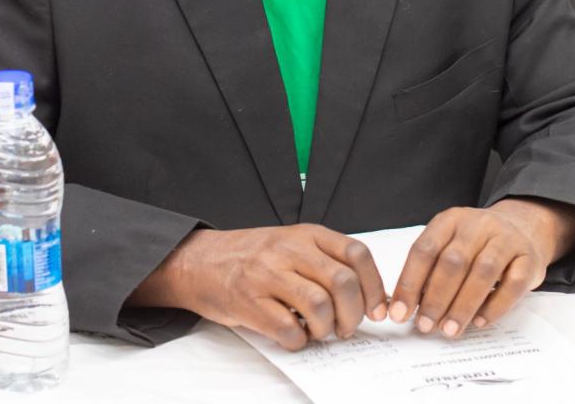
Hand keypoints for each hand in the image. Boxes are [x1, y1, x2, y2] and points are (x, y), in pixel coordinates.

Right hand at [131, 224, 387, 350]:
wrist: (199, 260)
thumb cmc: (252, 256)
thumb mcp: (292, 244)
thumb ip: (326, 262)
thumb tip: (371, 297)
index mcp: (305, 234)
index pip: (356, 253)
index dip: (374, 286)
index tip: (376, 309)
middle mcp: (288, 250)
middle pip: (342, 282)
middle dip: (354, 314)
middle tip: (347, 327)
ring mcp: (267, 274)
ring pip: (319, 305)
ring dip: (327, 328)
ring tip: (319, 332)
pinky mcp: (249, 302)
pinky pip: (287, 328)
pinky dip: (298, 341)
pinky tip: (294, 336)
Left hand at [388, 198, 574, 337]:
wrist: (522, 227)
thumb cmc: (476, 244)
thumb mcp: (450, 244)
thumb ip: (430, 270)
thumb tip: (406, 307)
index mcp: (450, 220)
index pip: (425, 250)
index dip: (410, 282)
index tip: (399, 313)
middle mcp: (478, 225)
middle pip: (453, 262)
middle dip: (435, 298)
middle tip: (425, 325)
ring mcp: (506, 239)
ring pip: (483, 272)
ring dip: (463, 305)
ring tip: (449, 330)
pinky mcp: (529, 258)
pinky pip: (512, 284)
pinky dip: (495, 306)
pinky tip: (480, 322)